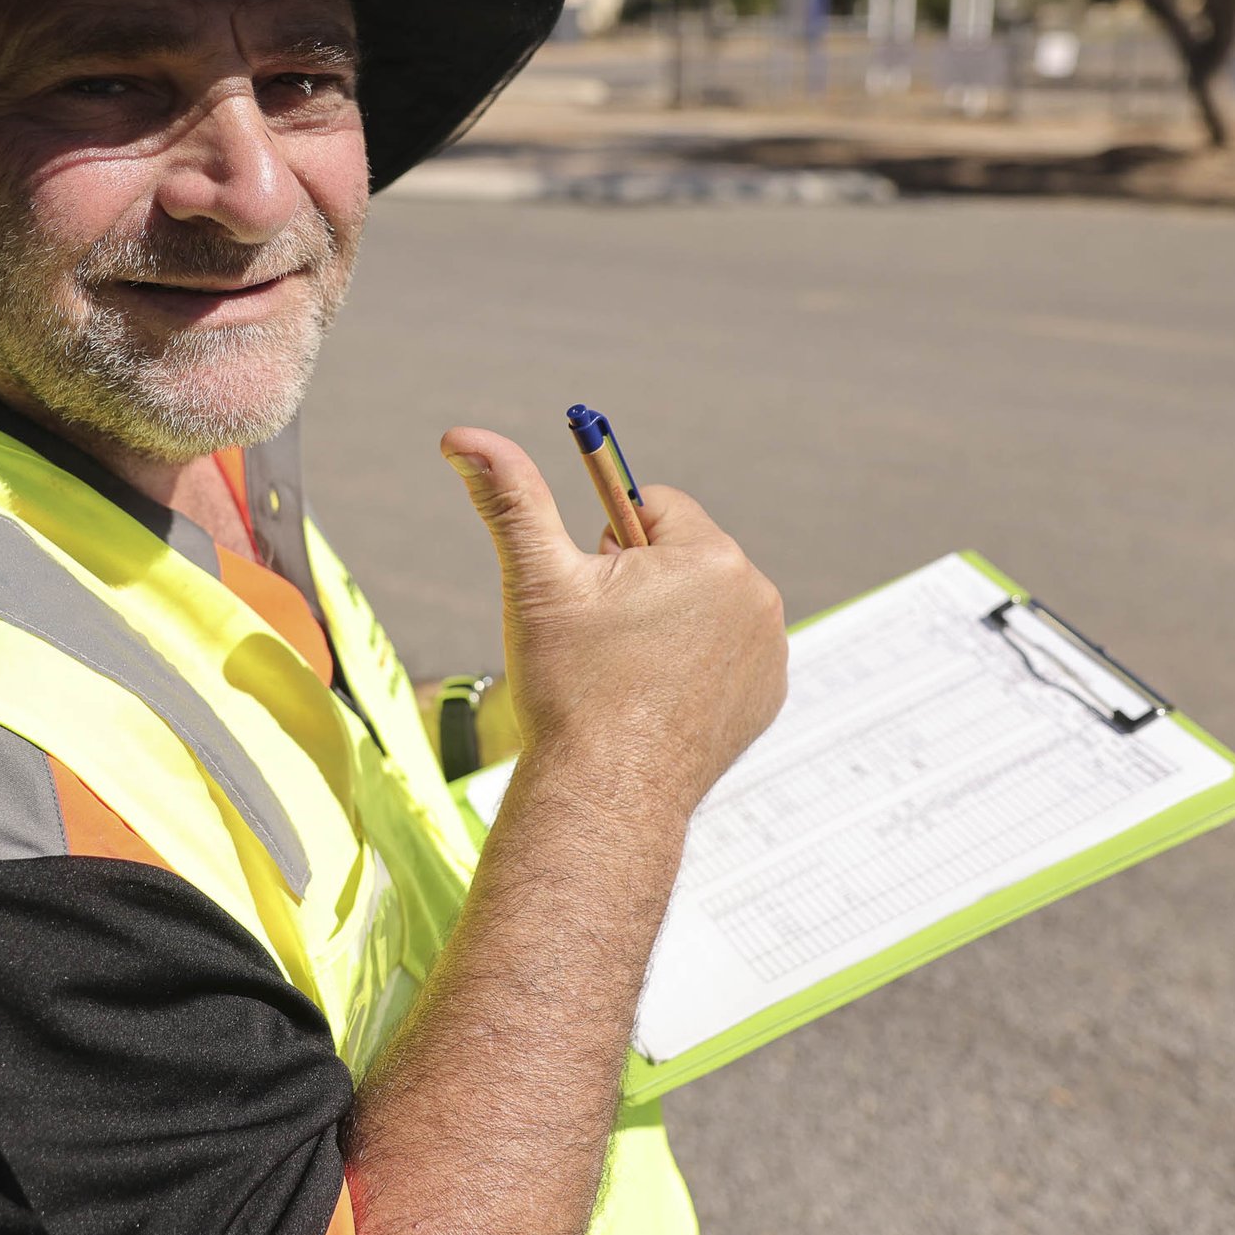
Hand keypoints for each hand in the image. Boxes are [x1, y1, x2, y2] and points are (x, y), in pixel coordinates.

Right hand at [441, 426, 786, 810]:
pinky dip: (692, 664)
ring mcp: (769, 652)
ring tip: (628, 673)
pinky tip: (656, 699)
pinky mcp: (766, 696)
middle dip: (640, 582)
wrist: (606, 796)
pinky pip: (724, 652)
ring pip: (701, 603)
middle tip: (604, 640)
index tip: (590, 591)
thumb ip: (511, 500)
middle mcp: (756, 598)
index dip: (607, 544)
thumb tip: (465, 437)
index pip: (652, 507)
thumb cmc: (570, 689)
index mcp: (710, 556)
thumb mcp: (537, 582)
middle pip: (681, 554)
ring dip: (667, 620)